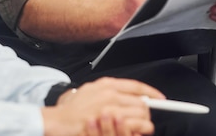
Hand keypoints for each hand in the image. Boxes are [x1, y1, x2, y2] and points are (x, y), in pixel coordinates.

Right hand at [42, 78, 163, 135]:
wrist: (55, 122)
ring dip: (143, 124)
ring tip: (140, 129)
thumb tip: (131, 95)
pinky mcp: (108, 123)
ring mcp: (109, 109)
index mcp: (107, 84)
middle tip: (144, 120)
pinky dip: (137, 131)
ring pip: (140, 116)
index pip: (137, 86)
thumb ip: (110, 91)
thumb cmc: (71, 110)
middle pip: (141, 102)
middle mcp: (109, 94)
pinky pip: (132, 128)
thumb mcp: (91, 91)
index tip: (159, 98)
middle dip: (146, 113)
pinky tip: (134, 132)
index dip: (151, 93)